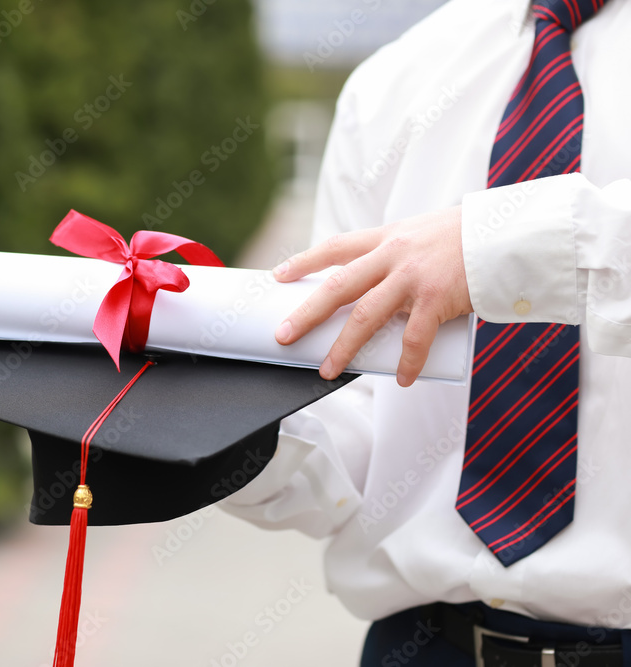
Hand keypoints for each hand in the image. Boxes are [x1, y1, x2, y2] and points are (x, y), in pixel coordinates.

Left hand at [273, 206, 472, 386]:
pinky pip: (413, 338)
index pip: (335, 247)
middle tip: (284, 335)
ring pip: (365, 316)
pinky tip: (400, 378)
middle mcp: (393, 255)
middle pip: (338, 287)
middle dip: (307, 313)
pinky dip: (406, 362)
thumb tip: (378, 289)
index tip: (279, 275)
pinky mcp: (436, 299)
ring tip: (328, 370)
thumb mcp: (422, 235)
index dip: (304, 261)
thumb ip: (398, 256)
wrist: (508, 232)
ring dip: (344, 347)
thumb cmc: (467, 237)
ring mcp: (413, 277)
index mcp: (387, 238)